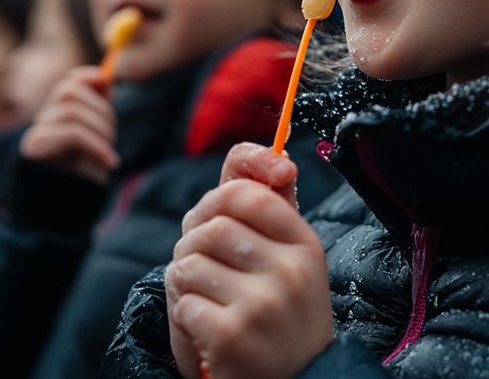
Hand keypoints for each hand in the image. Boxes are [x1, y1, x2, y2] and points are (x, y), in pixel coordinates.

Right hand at [19, 66, 118, 184]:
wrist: (57, 218)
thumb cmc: (79, 181)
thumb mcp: (95, 144)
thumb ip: (98, 114)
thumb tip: (106, 80)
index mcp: (58, 117)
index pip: (68, 83)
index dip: (87, 76)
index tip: (107, 82)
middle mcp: (43, 122)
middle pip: (68, 91)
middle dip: (101, 109)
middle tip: (113, 136)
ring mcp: (35, 135)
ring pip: (70, 112)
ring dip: (100, 130)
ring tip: (110, 156)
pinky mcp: (32, 152)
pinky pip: (71, 134)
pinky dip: (97, 146)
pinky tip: (109, 163)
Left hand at [166, 143, 332, 378]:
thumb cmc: (281, 315)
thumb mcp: (289, 260)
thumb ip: (272, 207)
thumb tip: (271, 153)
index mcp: (305, 246)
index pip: (245, 194)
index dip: (215, 202)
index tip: (215, 222)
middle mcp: (290, 273)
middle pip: (210, 228)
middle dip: (192, 246)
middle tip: (202, 269)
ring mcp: (262, 305)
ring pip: (189, 264)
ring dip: (183, 283)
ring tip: (205, 300)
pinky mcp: (232, 336)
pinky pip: (182, 302)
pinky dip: (183, 316)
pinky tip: (206, 329)